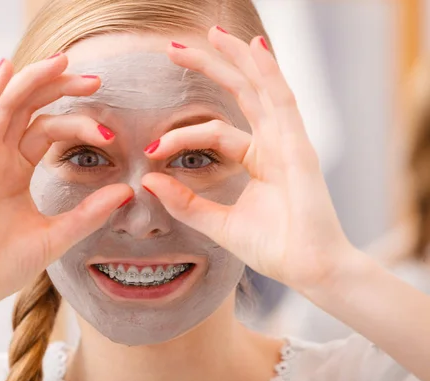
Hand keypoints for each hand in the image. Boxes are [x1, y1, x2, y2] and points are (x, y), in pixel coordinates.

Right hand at [0, 55, 131, 308]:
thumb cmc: (4, 265)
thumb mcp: (58, 235)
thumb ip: (90, 212)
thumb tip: (128, 190)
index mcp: (16, 171)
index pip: (47, 131)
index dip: (78, 124)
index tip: (111, 134)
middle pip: (29, 109)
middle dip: (60, 89)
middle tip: (94, 80)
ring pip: (7, 106)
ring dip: (33, 81)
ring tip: (64, 63)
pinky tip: (8, 69)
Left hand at [142, 27, 353, 289]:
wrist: (309, 270)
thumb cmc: (273, 248)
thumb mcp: (217, 223)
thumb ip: (184, 202)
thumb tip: (147, 179)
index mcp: (259, 158)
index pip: (214, 132)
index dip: (182, 136)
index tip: (151, 149)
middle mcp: (274, 143)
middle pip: (239, 94)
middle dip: (210, 68)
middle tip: (174, 49)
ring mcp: (288, 141)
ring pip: (260, 88)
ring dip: (236, 59)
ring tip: (212, 33)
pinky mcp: (299, 147)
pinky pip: (282, 101)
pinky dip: (269, 73)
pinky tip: (253, 48)